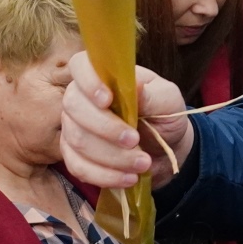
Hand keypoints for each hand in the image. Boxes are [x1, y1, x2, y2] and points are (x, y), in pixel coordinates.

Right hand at [61, 53, 191, 190]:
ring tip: (142, 163)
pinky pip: (77, 167)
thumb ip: (154, 95)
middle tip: (135, 141)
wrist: (165, 149)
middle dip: (105, 128)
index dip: (88, 81)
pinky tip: (128, 178)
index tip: (108, 100)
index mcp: (104, 76)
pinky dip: (104, 176)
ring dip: (111, 156)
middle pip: (73, 106)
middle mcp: (82, 98)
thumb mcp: (169, 102)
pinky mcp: (74, 155)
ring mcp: (74, 127)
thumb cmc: (164, 116)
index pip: (79, 65)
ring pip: (77, 140)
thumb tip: (136, 88)